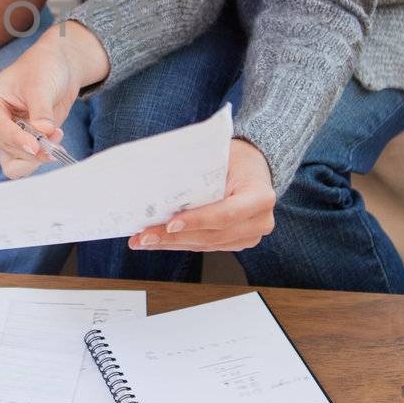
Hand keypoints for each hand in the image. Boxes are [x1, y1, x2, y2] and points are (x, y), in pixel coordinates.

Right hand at [0, 22, 108, 178]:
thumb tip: (44, 131)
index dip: (16, 139)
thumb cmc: (42, 69)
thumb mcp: (41, 85)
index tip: (35, 146)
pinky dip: (39, 161)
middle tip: (57, 133)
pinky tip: (54, 146)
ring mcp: (5, 137)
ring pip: (15, 161)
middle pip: (8, 147)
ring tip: (57, 138)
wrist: (57, 69)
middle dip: (34, 146)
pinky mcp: (20, 146)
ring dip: (38, 156)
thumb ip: (41, 110)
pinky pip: (23, 165)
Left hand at [130, 138, 275, 253]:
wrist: (254, 167)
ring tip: (143, 240)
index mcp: (260, 197)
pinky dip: (180, 243)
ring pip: (205, 245)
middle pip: (212, 236)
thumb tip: (158, 183)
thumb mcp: (222, 156)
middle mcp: (259, 221)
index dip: (197, 221)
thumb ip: (199, 171)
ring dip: (171, 244)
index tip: (169, 224)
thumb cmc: (237, 159)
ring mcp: (249, 236)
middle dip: (174, 237)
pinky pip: (205, 246)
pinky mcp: (236, 242)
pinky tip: (158, 241)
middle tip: (145, 236)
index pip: (225, 214)